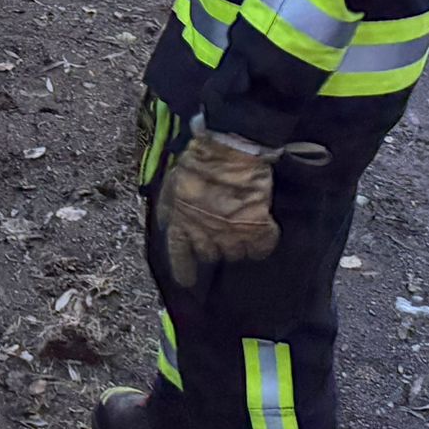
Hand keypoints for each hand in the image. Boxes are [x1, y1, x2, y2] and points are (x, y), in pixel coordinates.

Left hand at [159, 128, 283, 281]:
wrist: (231, 148)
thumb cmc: (200, 160)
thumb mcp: (173, 181)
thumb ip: (170, 206)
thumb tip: (166, 223)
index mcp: (183, 223)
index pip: (179, 255)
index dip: (183, 269)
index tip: (187, 281)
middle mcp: (206, 234)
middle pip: (209, 255)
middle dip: (212, 245)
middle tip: (219, 232)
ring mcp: (232, 234)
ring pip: (234, 254)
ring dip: (236, 243)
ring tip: (240, 228)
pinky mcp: (257, 229)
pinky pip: (261, 249)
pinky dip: (261, 244)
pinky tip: (261, 233)